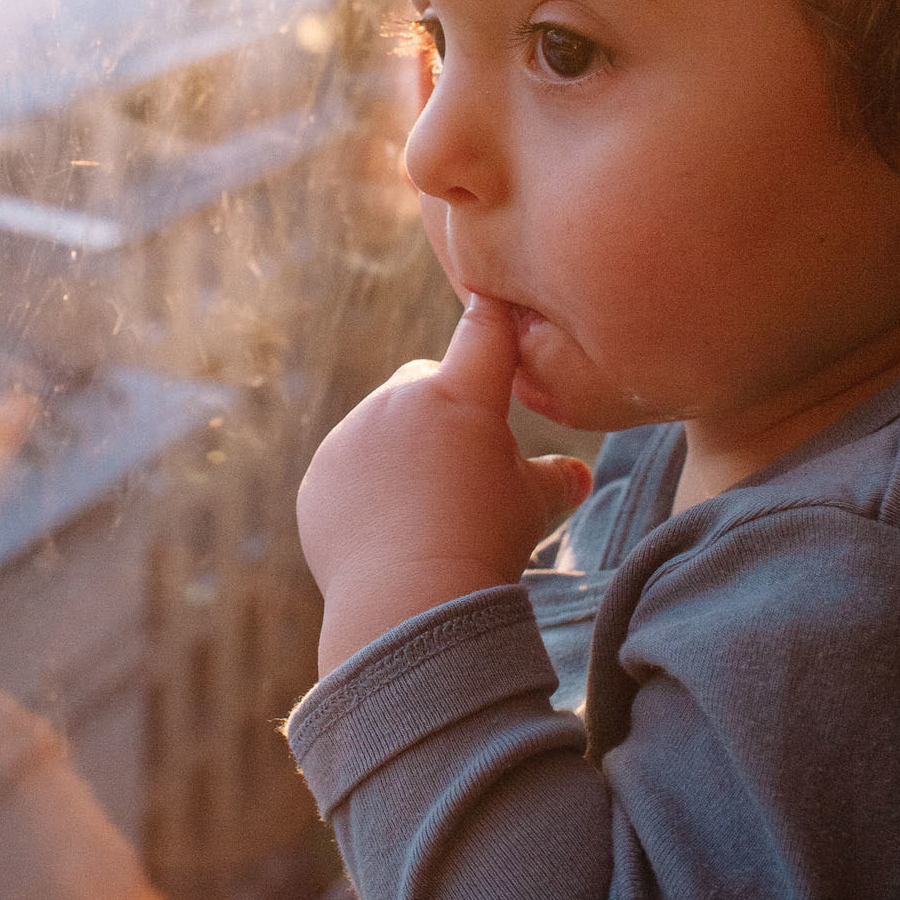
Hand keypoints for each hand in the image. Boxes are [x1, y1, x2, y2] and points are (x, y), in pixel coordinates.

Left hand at [297, 293, 593, 675]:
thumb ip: (556, 480)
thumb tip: (579, 476)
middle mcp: (397, 401)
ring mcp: (350, 437)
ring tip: (425, 513)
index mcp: (459, 395)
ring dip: (400, 451)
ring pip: (381, 427)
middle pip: (423, 382)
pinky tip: (388, 533)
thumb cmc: (487, 544)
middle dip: (441, 410)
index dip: (490, 314)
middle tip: (462, 468)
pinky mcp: (320, 478)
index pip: (482, 332)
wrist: (410, 601)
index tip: (490, 298)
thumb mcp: (533, 507)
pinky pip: (347, 470)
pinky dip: (365, 490)